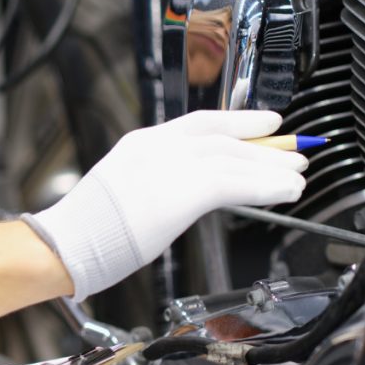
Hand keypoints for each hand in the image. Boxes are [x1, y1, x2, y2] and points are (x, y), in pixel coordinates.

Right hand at [23, 110, 306, 302]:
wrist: (66, 243)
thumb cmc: (86, 231)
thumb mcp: (121, 192)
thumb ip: (153, 184)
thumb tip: (180, 196)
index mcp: (140, 143)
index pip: (200, 123)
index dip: (238, 122)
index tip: (264, 123)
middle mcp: (157, 146)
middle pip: (223, 137)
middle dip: (263, 145)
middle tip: (294, 152)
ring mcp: (169, 166)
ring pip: (234, 158)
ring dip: (272, 167)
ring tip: (298, 175)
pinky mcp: (182, 191)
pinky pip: (237, 184)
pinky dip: (267, 186)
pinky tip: (286, 192)